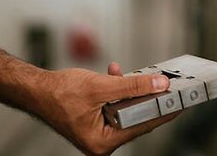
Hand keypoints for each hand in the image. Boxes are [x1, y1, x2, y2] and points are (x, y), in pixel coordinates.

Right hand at [35, 64, 179, 155]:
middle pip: (136, 117)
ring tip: (131, 75)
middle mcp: (102, 141)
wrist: (36, 89)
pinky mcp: (98, 120)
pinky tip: (115, 74)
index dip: (163, 110)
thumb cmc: (58, 93)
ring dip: (130, 89)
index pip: (143, 124)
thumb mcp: (101, 87)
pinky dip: (118, 89)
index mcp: (103, 142)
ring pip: (127, 108)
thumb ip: (133, 86)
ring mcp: (100, 131)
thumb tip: (159, 85)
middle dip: (146, 96)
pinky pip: (116, 104)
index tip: (180, 100)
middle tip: (164, 82)